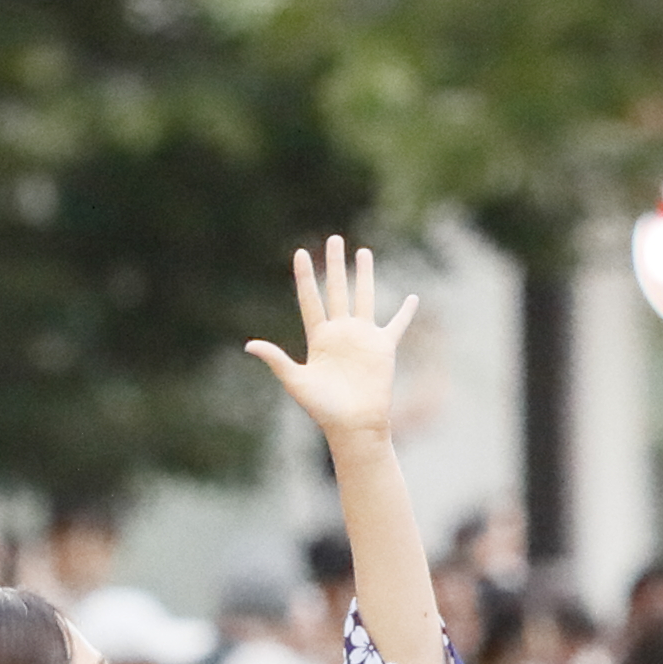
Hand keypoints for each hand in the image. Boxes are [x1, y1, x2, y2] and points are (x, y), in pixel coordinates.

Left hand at [247, 237, 418, 444]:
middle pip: (337, 289)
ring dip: (365, 275)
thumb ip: (276, 360)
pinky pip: (396, 325)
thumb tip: (249, 345)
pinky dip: (405, 313)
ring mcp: (362, 338)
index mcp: (318, 338)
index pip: (310, 299)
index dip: (306, 277)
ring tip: (364, 252)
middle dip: (336, 264)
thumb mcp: (297, 381)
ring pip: (364, 297)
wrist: (353, 425)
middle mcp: (340, 333)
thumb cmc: (323, 408)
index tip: (300, 252)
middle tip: (334, 239)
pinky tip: (413, 298)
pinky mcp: (383, 348)